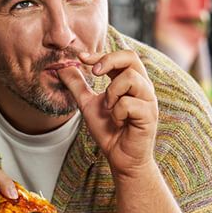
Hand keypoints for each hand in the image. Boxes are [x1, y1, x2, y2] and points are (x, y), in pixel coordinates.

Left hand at [57, 50, 157, 176]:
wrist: (120, 158)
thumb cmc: (109, 131)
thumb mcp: (88, 104)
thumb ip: (77, 86)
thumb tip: (63, 67)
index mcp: (131, 81)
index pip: (120, 56)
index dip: (100, 54)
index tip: (81, 58)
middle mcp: (143, 87)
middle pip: (131, 57)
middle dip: (109, 60)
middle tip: (93, 73)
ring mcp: (148, 100)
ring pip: (131, 78)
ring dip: (112, 92)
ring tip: (108, 108)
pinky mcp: (149, 115)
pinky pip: (129, 103)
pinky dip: (117, 113)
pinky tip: (118, 122)